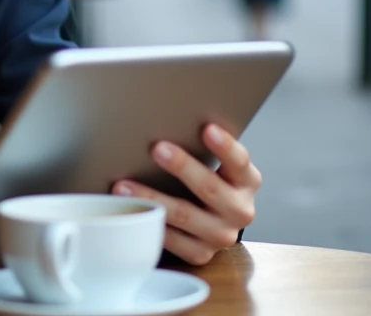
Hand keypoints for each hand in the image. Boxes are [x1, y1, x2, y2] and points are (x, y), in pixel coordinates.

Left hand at [112, 124, 259, 265]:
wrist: (214, 222)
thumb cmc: (208, 181)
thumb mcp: (217, 164)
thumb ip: (202, 148)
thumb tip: (165, 117)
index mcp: (247, 181)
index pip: (239, 161)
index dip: (224, 146)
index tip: (207, 128)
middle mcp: (240, 210)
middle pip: (209, 187)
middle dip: (181, 166)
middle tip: (156, 148)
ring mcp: (221, 235)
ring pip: (184, 215)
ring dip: (152, 197)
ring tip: (123, 185)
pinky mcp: (201, 253)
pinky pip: (172, 239)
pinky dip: (150, 223)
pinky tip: (130, 211)